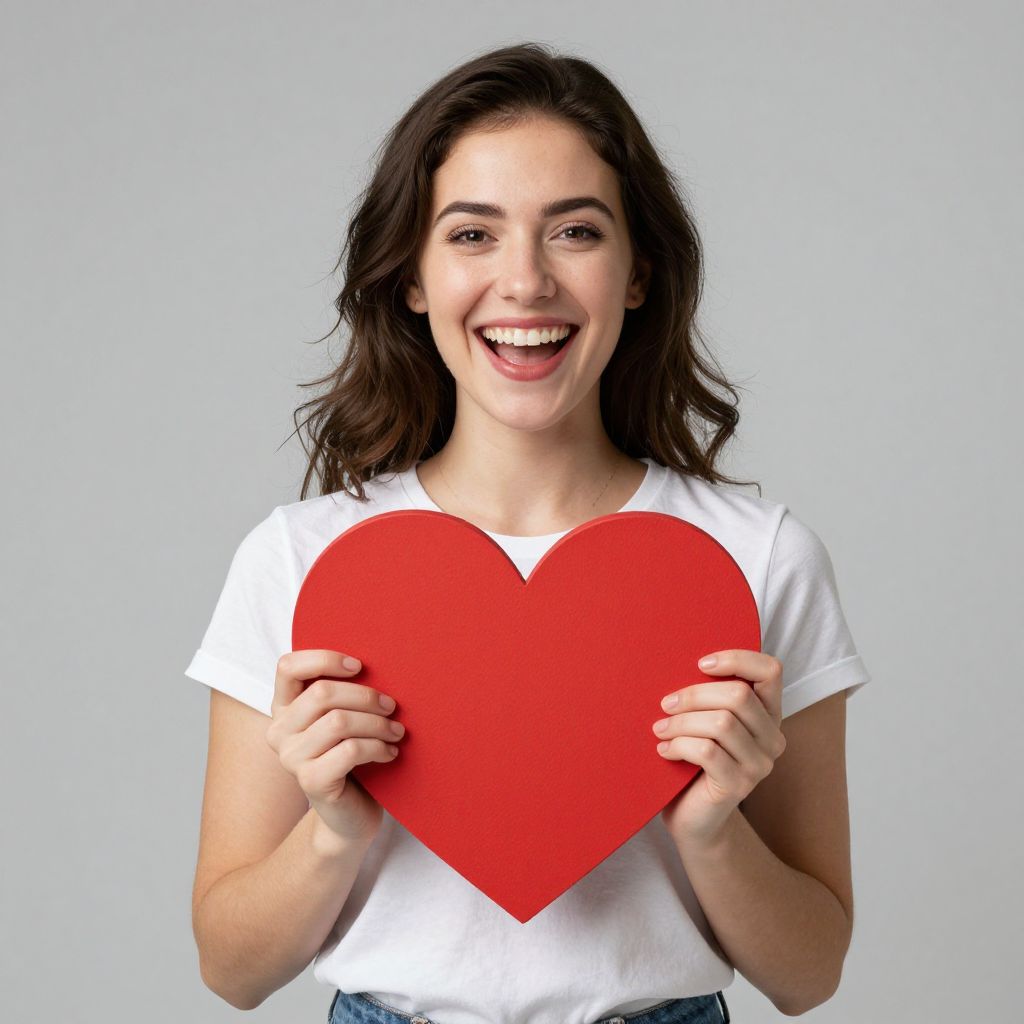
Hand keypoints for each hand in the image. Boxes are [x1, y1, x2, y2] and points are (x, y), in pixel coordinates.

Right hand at [265, 650, 404, 846]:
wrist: (350, 815)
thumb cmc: (351, 758)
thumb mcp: (343, 718)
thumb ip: (344, 692)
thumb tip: (380, 660)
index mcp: (284, 707)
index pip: (288, 667)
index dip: (324, 659)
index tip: (360, 666)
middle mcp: (279, 731)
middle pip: (322, 693)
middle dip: (366, 696)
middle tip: (392, 706)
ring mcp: (291, 758)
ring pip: (339, 721)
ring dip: (377, 723)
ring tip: (396, 731)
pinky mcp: (310, 782)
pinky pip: (350, 751)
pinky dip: (378, 747)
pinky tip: (390, 753)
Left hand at [654, 650, 785, 849]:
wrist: (693, 817)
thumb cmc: (693, 760)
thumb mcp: (704, 719)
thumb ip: (707, 695)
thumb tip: (676, 658)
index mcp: (768, 713)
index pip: (771, 671)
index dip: (737, 659)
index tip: (700, 664)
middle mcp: (772, 738)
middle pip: (738, 696)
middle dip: (694, 695)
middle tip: (666, 704)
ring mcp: (759, 764)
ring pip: (721, 723)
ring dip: (682, 722)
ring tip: (660, 729)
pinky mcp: (739, 785)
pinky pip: (707, 751)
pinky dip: (679, 745)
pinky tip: (664, 750)